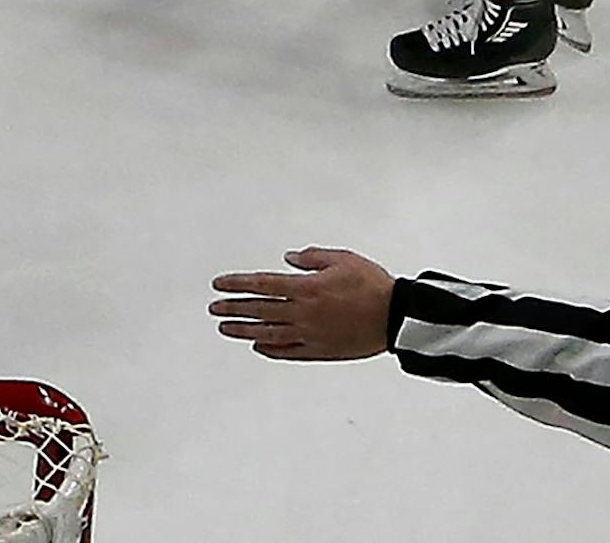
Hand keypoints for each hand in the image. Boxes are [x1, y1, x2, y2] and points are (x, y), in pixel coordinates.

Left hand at [211, 247, 396, 359]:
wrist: (395, 316)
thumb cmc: (372, 285)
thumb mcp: (342, 259)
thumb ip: (313, 258)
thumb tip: (289, 258)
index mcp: (307, 288)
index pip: (262, 284)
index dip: (238, 284)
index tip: (219, 284)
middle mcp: (303, 313)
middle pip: (259, 310)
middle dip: (233, 308)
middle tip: (214, 308)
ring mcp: (310, 335)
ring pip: (268, 333)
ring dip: (244, 330)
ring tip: (225, 328)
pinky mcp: (320, 351)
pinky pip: (288, 352)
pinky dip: (270, 349)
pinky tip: (258, 346)